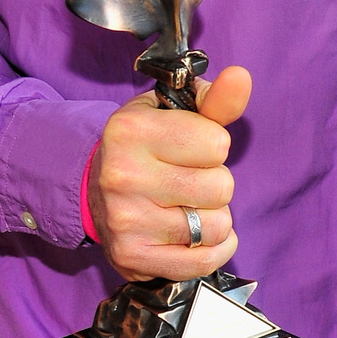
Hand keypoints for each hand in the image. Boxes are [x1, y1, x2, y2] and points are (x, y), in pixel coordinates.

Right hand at [89, 65, 250, 283]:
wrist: (95, 191)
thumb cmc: (147, 146)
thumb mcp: (174, 113)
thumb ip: (214, 99)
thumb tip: (241, 76)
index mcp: (130, 129)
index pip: (217, 143)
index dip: (212, 146)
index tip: (189, 148)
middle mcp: (122, 175)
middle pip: (221, 187)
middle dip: (215, 183)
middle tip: (187, 180)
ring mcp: (126, 220)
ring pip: (217, 226)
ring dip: (214, 218)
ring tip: (188, 207)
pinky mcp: (133, 257)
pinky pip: (204, 260)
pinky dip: (213, 250)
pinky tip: (196, 236)